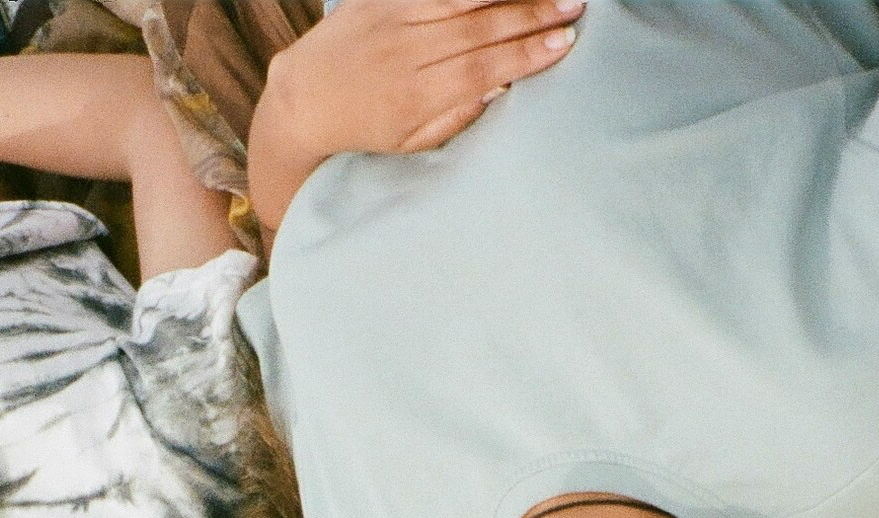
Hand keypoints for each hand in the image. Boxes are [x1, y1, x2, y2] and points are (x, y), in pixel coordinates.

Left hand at [248, 0, 582, 227]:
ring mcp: (394, 20)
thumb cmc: (366, 128)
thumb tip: (500, 89)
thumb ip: (456, 118)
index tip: (565, 43)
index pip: (484, 68)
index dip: (527, 54)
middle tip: (574, 6)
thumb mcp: (411, 142)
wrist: (304, 98)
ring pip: (463, 1)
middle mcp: (408, 54)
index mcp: (418, 96)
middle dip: (532, 16)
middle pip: (481, 30)